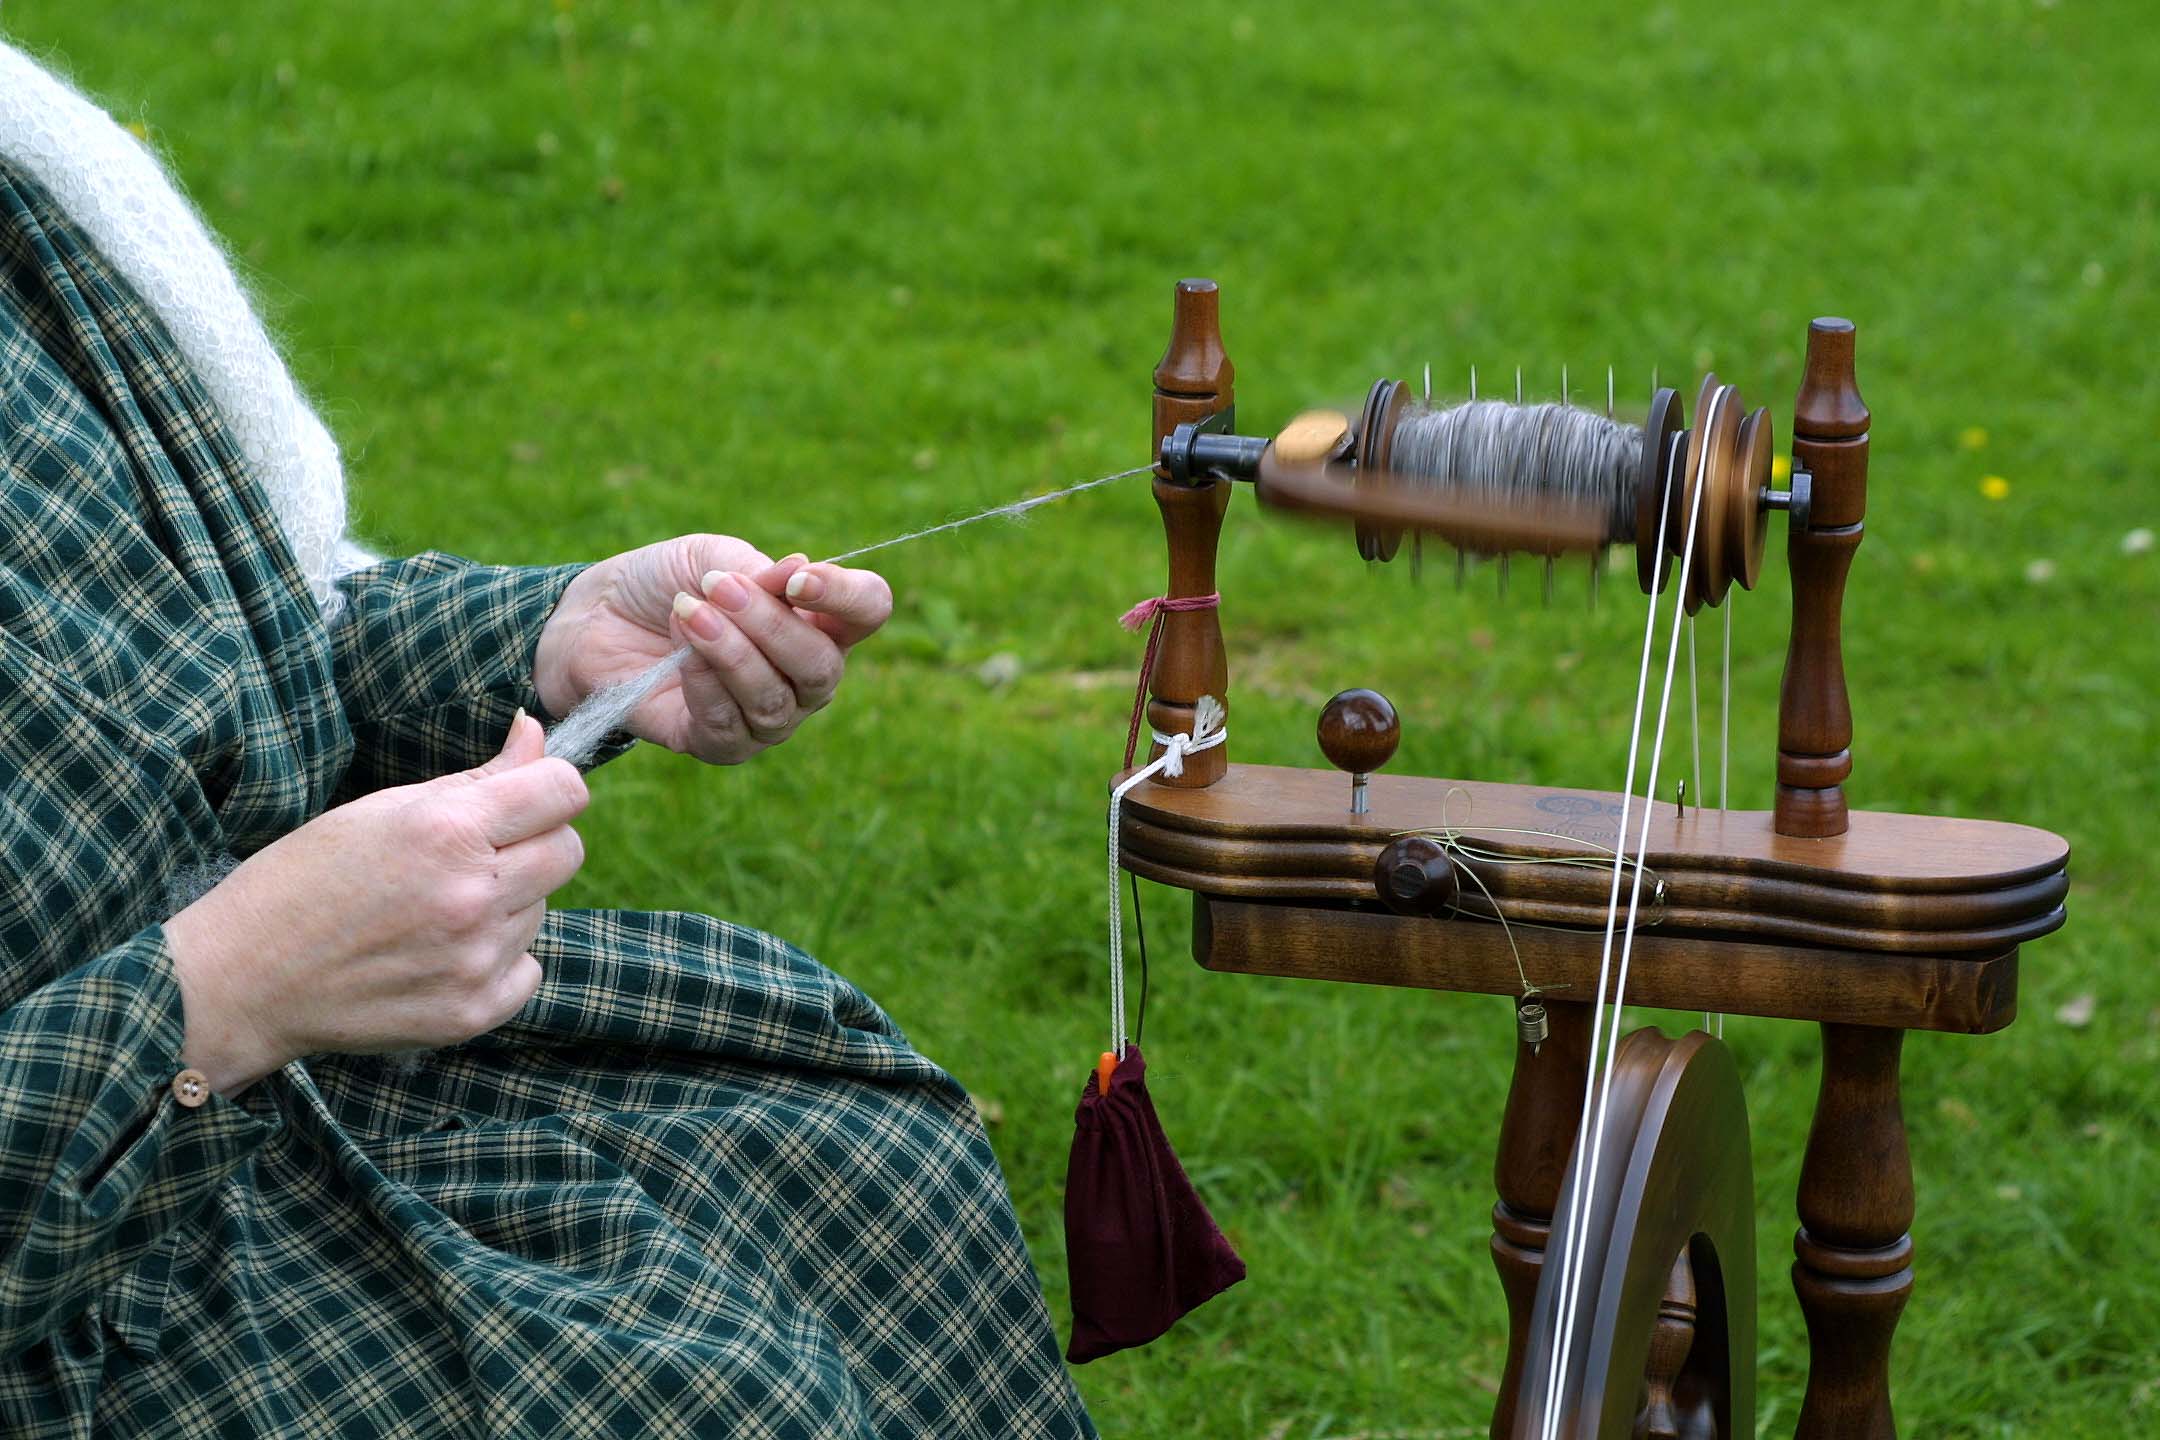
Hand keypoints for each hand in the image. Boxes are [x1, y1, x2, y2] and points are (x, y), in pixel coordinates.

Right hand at [164, 713, 586, 1093]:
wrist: (244, 979)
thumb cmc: (304, 879)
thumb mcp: (383, 810)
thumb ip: (476, 776)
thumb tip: (535, 734)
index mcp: (447, 832)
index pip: (564, 790)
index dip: (548, 786)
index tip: (524, 796)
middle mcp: (471, 896)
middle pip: (567, 850)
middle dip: (535, 842)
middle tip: (476, 855)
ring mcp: (475, 960)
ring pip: (542, 909)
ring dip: (508, 903)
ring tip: (434, 910)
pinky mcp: (472, 1012)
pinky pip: (528, 968)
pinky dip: (498, 960)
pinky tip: (441, 954)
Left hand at [532, 534, 892, 763]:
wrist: (596, 618)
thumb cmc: (665, 582)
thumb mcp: (710, 557)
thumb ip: (757, 571)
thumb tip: (799, 572)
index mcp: (818, 618)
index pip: (868, 609)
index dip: (844, 595)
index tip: (796, 579)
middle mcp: (804, 675)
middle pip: (823, 665)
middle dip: (770, 626)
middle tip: (716, 587)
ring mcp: (768, 716)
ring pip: (775, 700)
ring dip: (731, 652)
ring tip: (687, 613)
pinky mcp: (721, 745)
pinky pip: (730, 726)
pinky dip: (705, 684)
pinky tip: (679, 651)